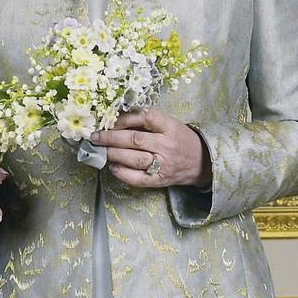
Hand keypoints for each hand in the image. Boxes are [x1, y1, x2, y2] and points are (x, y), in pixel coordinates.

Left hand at [88, 108, 211, 188]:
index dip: (124, 118)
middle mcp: (166, 145)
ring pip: (134, 158)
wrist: (202, 162)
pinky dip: (123, 173)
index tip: (109, 119)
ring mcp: (164, 164)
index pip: (145, 118)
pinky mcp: (160, 180)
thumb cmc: (180, 138)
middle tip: (94, 136)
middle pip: (135, 139)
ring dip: (113, 153)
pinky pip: (139, 179)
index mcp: (170, 127)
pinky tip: (112, 167)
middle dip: (110, 137)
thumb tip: (115, 118)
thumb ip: (147, 120)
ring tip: (99, 150)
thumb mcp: (169, 123)